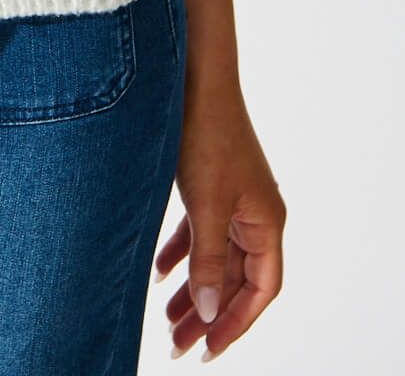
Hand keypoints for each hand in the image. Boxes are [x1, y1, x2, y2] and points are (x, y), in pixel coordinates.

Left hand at [156, 80, 285, 358]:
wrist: (192, 74)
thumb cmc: (207, 133)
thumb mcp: (206, 205)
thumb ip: (206, 259)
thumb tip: (205, 308)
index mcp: (266, 220)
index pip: (260, 289)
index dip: (236, 323)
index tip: (208, 348)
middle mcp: (254, 212)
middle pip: (234, 278)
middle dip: (207, 312)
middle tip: (179, 344)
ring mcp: (232, 196)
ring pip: (214, 257)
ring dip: (192, 288)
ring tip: (166, 320)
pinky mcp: (209, 181)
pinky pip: (199, 231)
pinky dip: (181, 252)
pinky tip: (158, 271)